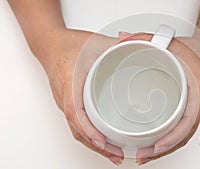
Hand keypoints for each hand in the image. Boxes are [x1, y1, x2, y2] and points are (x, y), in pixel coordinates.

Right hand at [39, 29, 124, 164]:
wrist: (50, 44)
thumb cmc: (69, 45)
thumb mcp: (97, 42)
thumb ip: (120, 44)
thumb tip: (143, 45)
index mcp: (70, 82)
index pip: (75, 112)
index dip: (89, 130)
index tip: (103, 142)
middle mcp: (66, 97)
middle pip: (77, 129)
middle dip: (98, 146)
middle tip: (118, 155)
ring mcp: (65, 103)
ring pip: (77, 130)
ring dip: (94, 145)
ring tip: (114, 154)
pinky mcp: (69, 103)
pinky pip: (77, 125)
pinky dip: (90, 136)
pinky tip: (102, 141)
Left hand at [119, 34, 199, 164]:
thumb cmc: (190, 49)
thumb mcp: (167, 41)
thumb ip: (144, 38)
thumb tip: (121, 38)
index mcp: (198, 89)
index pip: (188, 121)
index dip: (172, 138)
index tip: (155, 147)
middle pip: (184, 135)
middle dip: (162, 149)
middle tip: (141, 156)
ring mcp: (198, 109)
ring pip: (183, 137)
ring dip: (165, 149)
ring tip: (144, 155)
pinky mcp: (193, 111)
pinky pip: (183, 130)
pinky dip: (170, 141)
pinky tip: (156, 144)